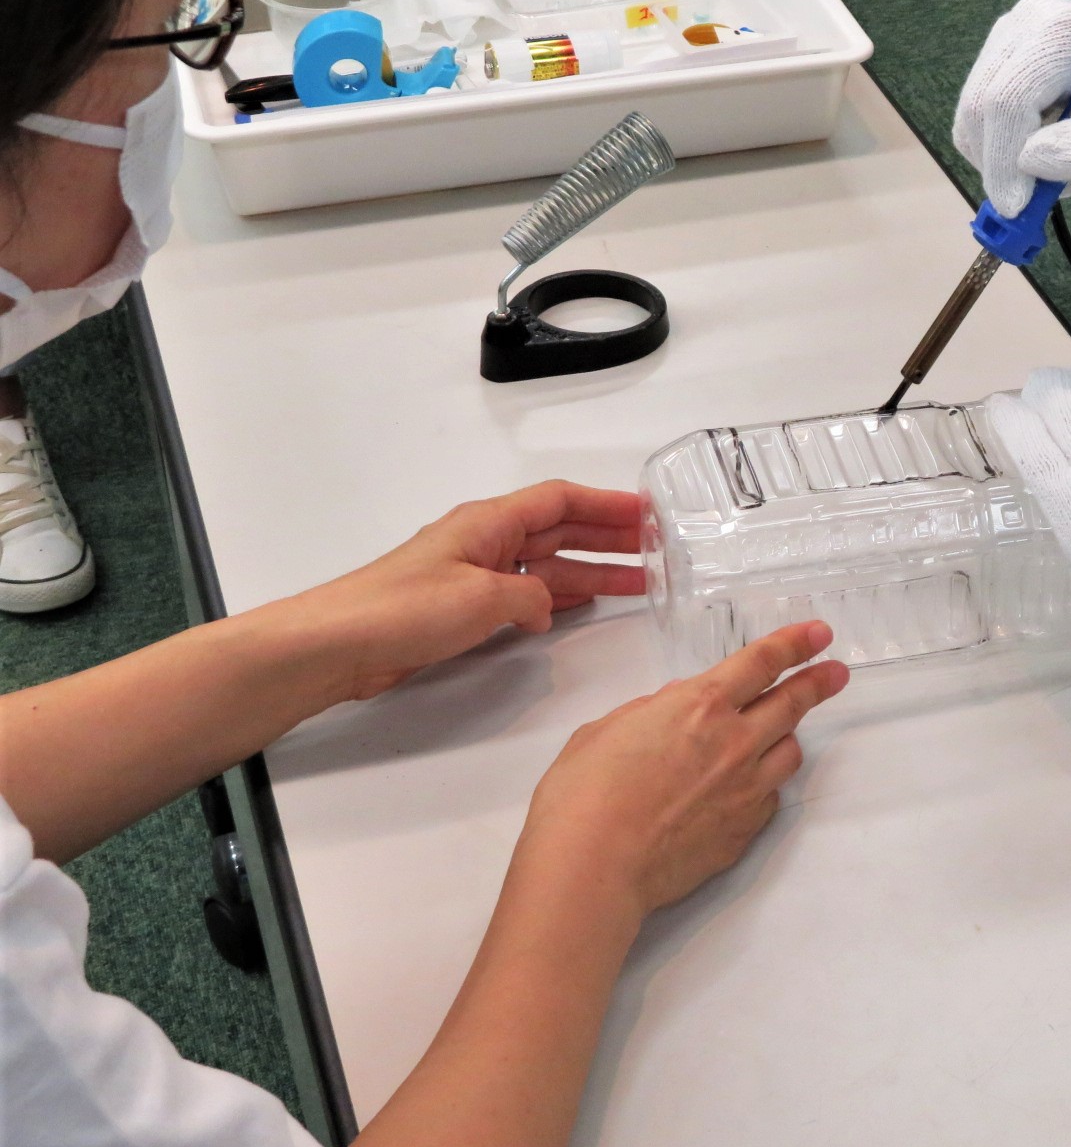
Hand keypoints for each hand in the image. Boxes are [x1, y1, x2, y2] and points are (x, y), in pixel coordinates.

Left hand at [284, 480, 647, 702]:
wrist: (337, 645)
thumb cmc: (402, 610)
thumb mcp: (482, 599)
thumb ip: (530, 597)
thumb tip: (545, 606)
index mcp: (489, 523)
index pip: (560, 500)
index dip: (607, 503)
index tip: (648, 512)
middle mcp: (485, 541)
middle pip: (559, 530)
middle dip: (609, 538)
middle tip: (656, 549)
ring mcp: (474, 574)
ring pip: (547, 566)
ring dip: (591, 572)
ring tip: (637, 583)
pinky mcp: (462, 608)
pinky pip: (525, 594)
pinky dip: (556, 599)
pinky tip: (578, 609)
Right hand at [517, 621, 849, 918]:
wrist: (593, 867)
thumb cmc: (584, 794)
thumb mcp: (608, 730)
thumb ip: (650, 712)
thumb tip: (673, 707)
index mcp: (700, 706)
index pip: (762, 662)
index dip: (796, 644)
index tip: (819, 635)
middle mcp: (735, 742)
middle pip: (792, 703)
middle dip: (819, 682)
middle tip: (836, 673)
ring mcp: (746, 790)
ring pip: (790, 753)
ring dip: (787, 737)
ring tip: (779, 734)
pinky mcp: (743, 832)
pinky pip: (769, 798)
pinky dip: (764, 786)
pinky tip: (746, 788)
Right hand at [953, 0, 1070, 217]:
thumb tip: (1031, 162)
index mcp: (1063, 28)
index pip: (1008, 98)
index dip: (1005, 159)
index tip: (1019, 210)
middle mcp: (1024, 22)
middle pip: (980, 106)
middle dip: (1000, 165)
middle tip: (1041, 198)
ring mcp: (1006, 37)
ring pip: (971, 116)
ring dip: (1003, 160)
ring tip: (1056, 170)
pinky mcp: (998, 57)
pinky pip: (977, 117)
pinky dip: (1001, 149)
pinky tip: (1043, 150)